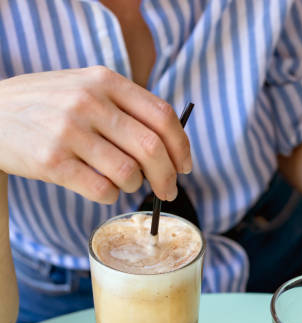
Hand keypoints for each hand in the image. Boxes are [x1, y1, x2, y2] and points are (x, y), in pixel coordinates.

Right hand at [0, 67, 191, 203]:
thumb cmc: (49, 105)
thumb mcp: (86, 86)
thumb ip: (126, 106)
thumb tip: (173, 144)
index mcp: (105, 81)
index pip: (163, 116)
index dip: (181, 146)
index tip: (185, 166)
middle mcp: (89, 102)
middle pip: (152, 148)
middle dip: (168, 177)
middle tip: (168, 191)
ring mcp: (68, 131)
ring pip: (128, 173)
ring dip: (134, 185)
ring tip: (124, 182)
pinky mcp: (51, 162)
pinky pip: (102, 190)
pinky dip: (111, 196)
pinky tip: (103, 189)